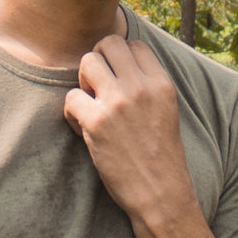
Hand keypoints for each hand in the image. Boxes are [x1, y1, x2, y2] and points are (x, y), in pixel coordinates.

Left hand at [63, 36, 197, 227]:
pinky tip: (82, 129)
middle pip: (108, 43)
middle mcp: (141, 87)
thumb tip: (120, 67)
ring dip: (83, 82)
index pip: (134, 45)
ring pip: (87, 62)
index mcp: (162, 83)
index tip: (117, 83)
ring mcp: (118, 103)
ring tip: (91, 106)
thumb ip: (148, 87)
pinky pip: (70, 98)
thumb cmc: (161, 157)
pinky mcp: (97, 123)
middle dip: (98, 62)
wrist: (161, 193)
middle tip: (98, 90)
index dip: (120, 60)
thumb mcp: (166, 111)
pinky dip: (71, 114)